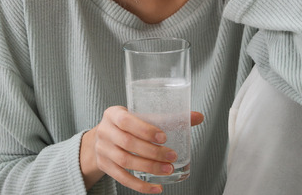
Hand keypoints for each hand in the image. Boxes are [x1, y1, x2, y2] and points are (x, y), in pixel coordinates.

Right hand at [80, 106, 203, 192]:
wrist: (102, 137)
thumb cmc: (127, 124)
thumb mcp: (140, 115)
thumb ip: (168, 117)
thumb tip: (199, 116)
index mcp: (113, 114)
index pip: (126, 121)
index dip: (145, 130)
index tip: (164, 137)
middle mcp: (105, 131)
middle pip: (127, 143)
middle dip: (152, 152)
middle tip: (172, 156)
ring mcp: (103, 150)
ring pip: (125, 161)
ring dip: (149, 167)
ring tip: (168, 170)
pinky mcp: (105, 166)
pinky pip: (122, 178)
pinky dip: (140, 186)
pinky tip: (157, 188)